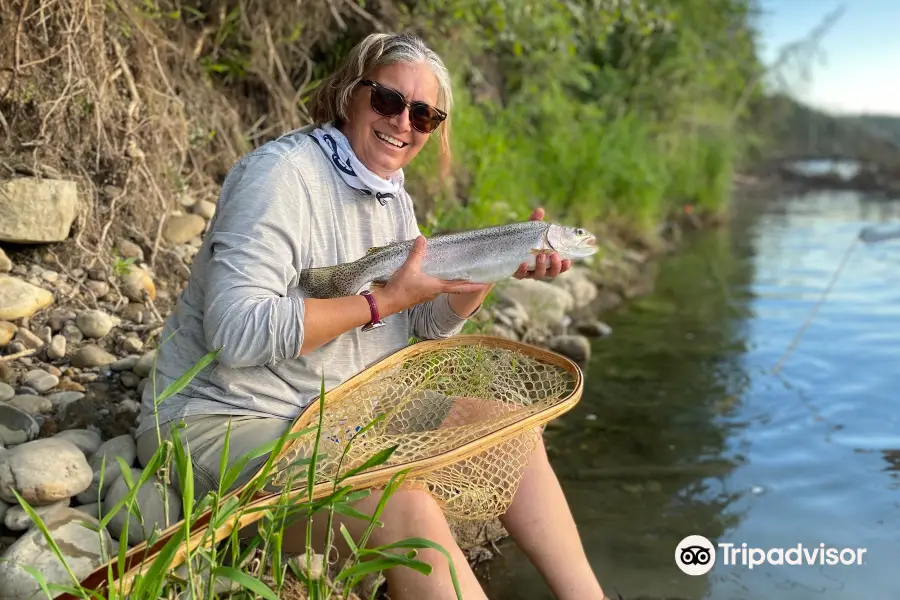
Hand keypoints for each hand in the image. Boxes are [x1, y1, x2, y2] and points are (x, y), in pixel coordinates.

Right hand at [375, 236, 490, 314]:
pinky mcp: (419, 295)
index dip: (472, 286)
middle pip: (453, 287)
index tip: (484, 285)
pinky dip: (439, 281)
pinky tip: (435, 275)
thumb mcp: (409, 267)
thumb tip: (422, 238)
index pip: (459, 287)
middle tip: (474, 276)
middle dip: (464, 283)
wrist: (387, 302)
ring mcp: (427, 294)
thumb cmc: (400, 288)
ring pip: (443, 287)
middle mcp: (435, 292)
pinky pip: (433, 287)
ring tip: (457, 273)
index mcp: (437, 287)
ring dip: (451, 281)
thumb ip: (417, 253)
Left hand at [513, 207, 571, 279]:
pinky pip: (520, 275)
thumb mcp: (530, 230)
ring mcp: (529, 272)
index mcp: (547, 261)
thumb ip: (536, 221)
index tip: (568, 260)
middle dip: (555, 266)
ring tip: (541, 255)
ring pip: (538, 275)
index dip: (564, 266)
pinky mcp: (517, 273)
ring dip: (541, 266)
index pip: (559, 267)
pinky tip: (523, 264)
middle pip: (551, 274)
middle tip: (554, 255)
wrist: (504, 247)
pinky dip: (523, 270)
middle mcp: (540, 269)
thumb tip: (540, 210)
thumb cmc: (523, 239)